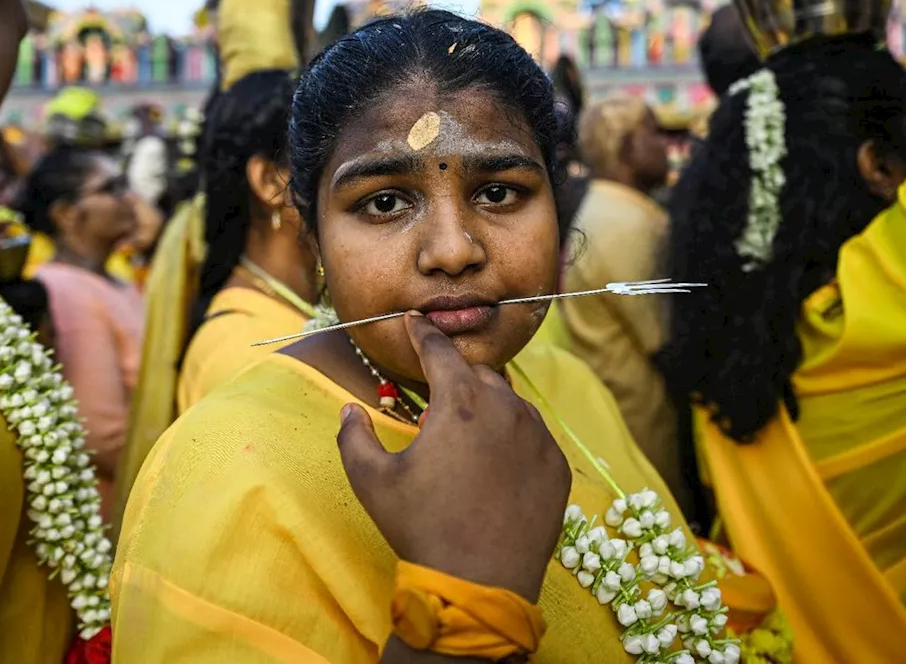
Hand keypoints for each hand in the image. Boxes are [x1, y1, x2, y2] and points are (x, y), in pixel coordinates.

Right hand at [337, 313, 571, 602]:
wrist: (480, 583)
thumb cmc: (421, 528)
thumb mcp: (373, 482)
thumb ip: (354, 437)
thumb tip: (350, 410)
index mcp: (459, 401)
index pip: (439, 351)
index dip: (423, 334)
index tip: (415, 322)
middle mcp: (505, 408)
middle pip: (477, 375)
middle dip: (456, 378)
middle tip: (438, 400)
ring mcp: (537, 436)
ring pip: (510, 403)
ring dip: (488, 408)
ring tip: (467, 436)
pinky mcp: (556, 466)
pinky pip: (533, 436)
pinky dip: (514, 439)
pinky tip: (496, 465)